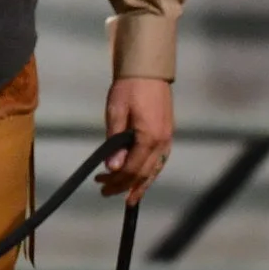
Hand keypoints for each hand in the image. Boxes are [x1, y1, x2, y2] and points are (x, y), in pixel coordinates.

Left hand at [99, 77, 173, 203]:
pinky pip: (159, 161)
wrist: (147, 71)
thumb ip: (114, 142)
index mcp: (149, 137)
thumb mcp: (116, 112)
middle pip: (143, 173)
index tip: (101, 185)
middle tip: (106, 193)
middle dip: (125, 186)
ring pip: (154, 170)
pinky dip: (149, 173)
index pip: (131, 169)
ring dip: (140, 184)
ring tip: (128, 198)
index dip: (116, 181)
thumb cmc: (128, 89)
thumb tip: (112, 168)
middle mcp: (162, 142)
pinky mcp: (167, 134)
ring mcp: (167, 139)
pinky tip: (142, 178)